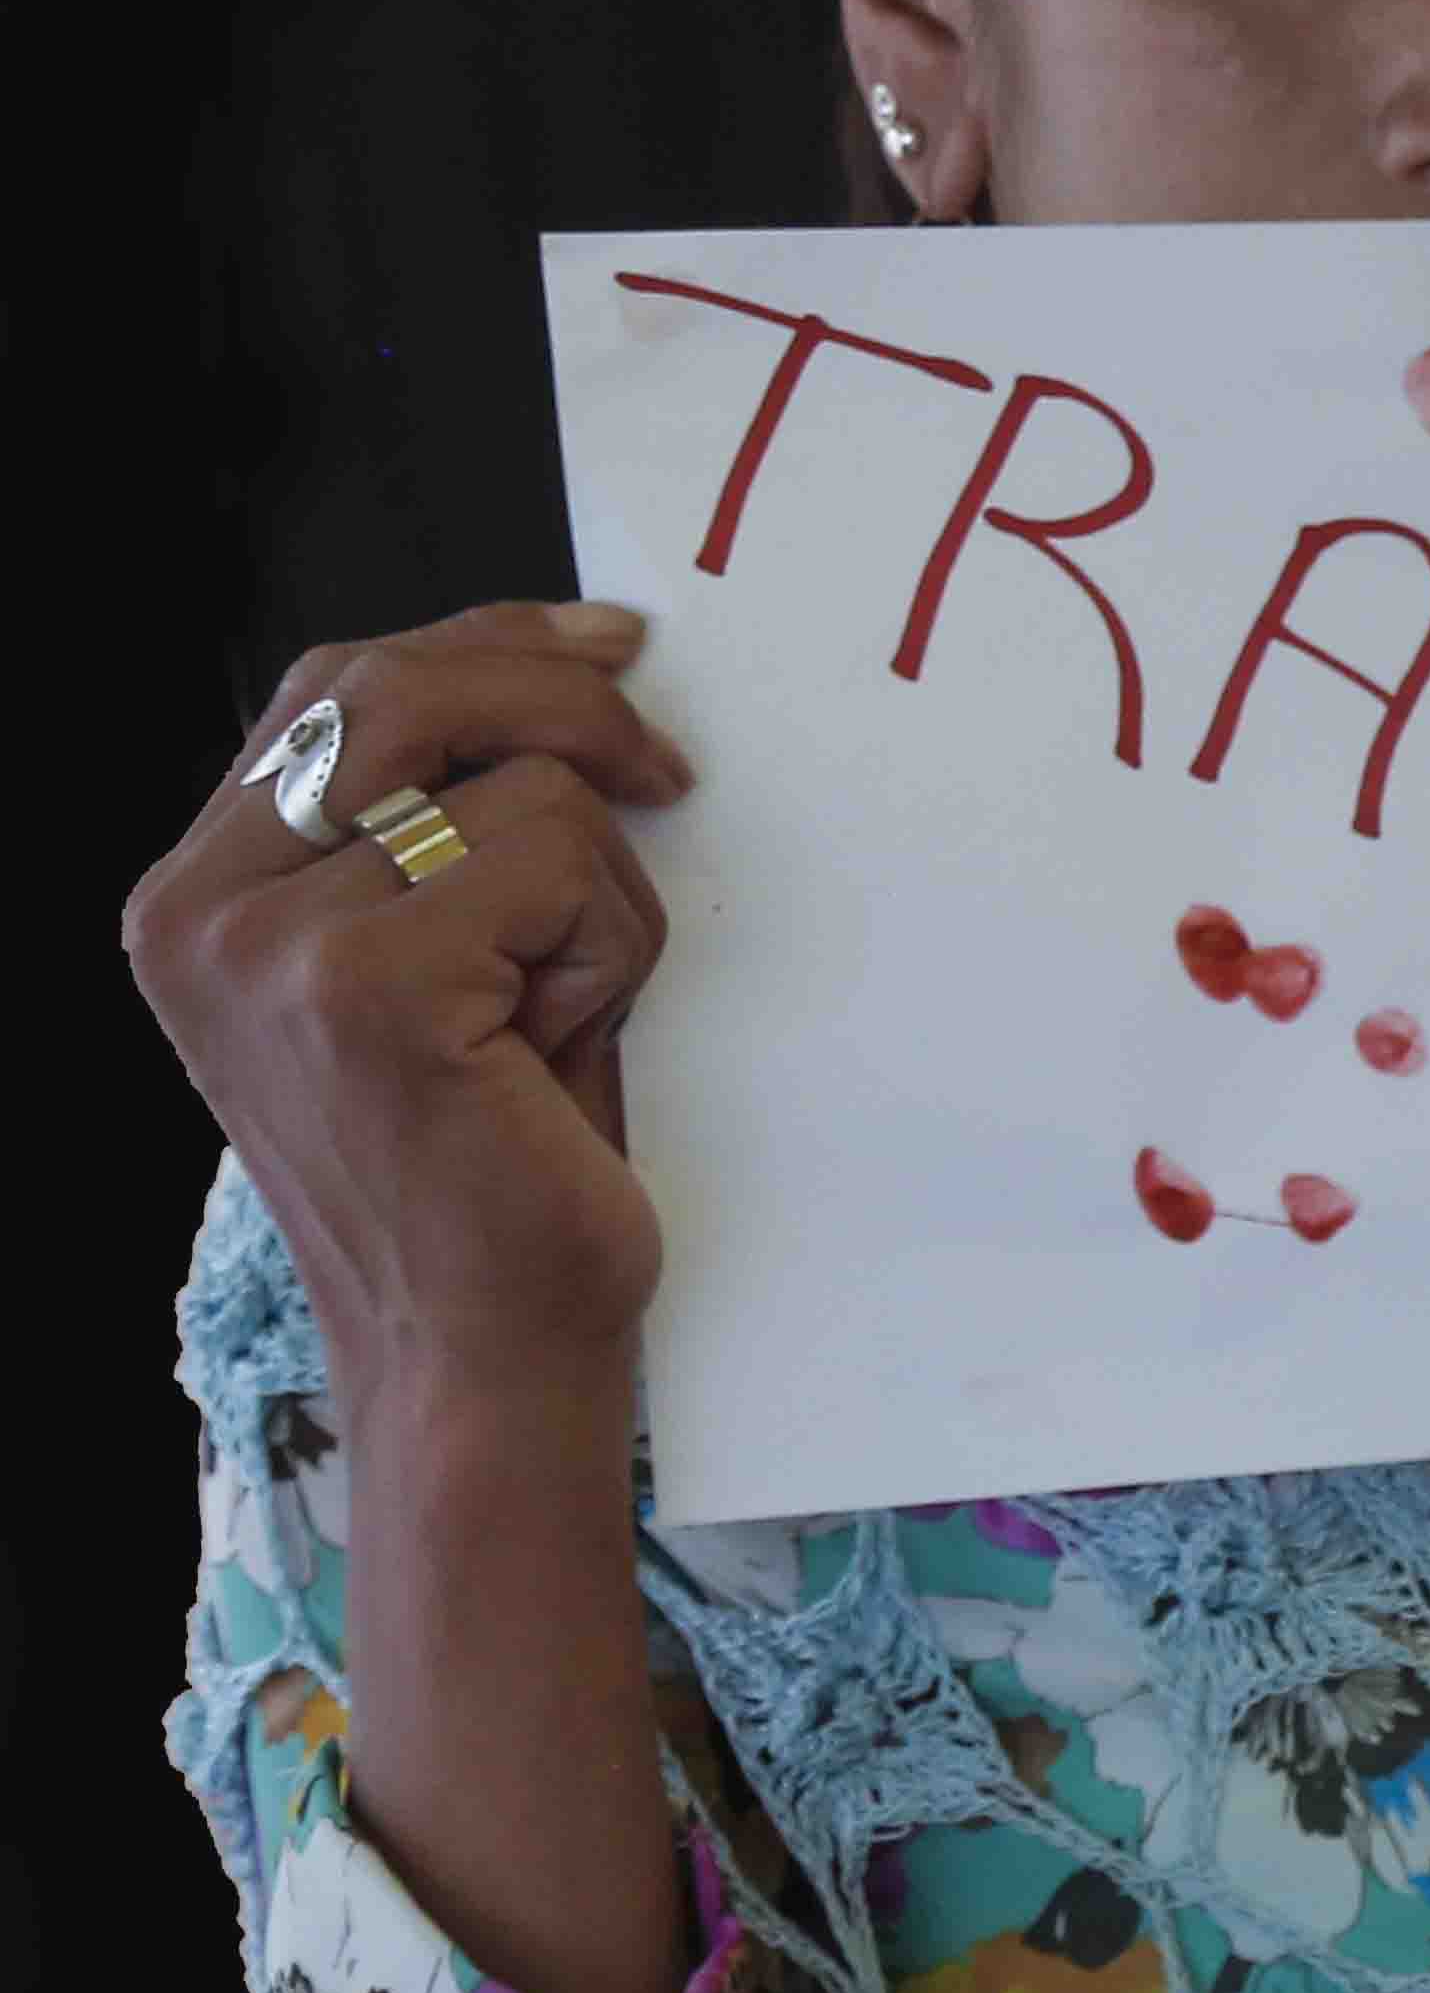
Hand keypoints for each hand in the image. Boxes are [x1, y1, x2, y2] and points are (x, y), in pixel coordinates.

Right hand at [122, 602, 699, 1412]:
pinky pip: (561, 862)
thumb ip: (427, 831)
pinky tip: (560, 1048)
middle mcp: (201, 909)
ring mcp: (269, 943)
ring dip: (599, 891)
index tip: (604, 648)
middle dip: (566, 704)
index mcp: (198, 895)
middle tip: (668, 767)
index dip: (482, 649)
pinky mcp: (365, 985)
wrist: (480, 1344)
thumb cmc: (488, 1159)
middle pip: (403, 690)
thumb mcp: (437, 962)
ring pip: (518, 784)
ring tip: (562, 1010)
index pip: (333, 689)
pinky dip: (608, 949)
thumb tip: (557, 671)